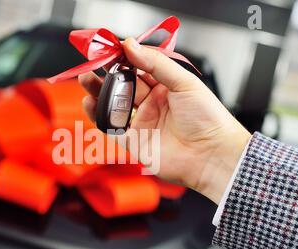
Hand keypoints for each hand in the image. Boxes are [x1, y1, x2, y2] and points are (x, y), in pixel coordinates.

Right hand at [79, 38, 250, 203]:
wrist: (211, 155)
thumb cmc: (207, 118)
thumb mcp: (183, 82)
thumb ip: (155, 63)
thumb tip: (130, 45)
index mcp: (166, 88)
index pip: (140, 69)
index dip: (125, 59)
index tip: (110, 49)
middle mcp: (153, 105)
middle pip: (124, 86)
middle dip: (107, 75)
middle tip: (94, 63)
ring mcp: (143, 123)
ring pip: (115, 105)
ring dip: (99, 93)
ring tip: (86, 79)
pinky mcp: (134, 143)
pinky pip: (111, 128)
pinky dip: (98, 116)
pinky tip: (89, 102)